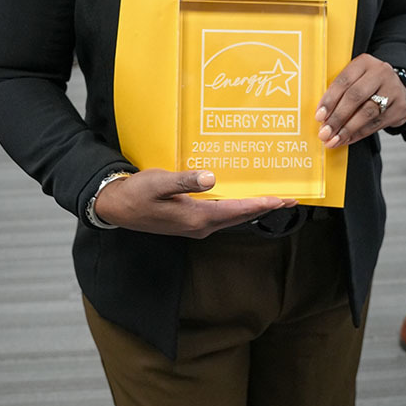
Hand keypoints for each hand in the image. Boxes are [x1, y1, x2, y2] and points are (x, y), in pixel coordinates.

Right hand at [94, 168, 295, 238]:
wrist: (116, 207)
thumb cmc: (137, 193)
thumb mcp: (159, 182)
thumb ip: (185, 180)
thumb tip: (211, 178)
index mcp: (196, 218)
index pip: (237, 211)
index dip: (261, 204)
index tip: (283, 199)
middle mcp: (200, 226)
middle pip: (240, 216)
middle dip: (264, 207)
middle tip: (289, 198)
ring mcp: (195, 226)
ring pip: (231, 217)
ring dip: (252, 208)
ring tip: (271, 198)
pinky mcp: (190, 221)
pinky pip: (221, 215)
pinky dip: (236, 207)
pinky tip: (239, 196)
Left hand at [315, 53, 405, 147]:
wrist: (398, 89)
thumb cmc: (370, 85)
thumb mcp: (356, 79)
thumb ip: (340, 92)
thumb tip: (322, 115)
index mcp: (365, 62)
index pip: (344, 81)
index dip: (329, 100)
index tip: (319, 116)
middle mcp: (381, 73)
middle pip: (355, 97)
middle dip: (337, 118)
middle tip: (325, 132)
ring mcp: (393, 90)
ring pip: (366, 113)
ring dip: (347, 129)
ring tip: (334, 139)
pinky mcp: (400, 107)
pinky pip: (376, 124)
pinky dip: (359, 134)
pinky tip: (348, 138)